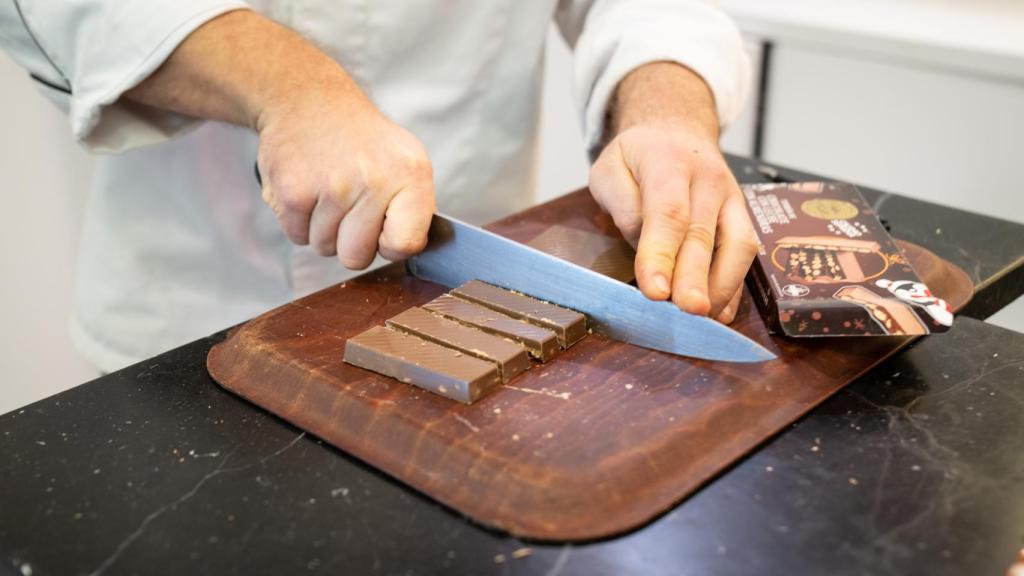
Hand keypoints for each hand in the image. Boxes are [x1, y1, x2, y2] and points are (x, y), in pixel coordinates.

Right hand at [256, 90, 435, 268]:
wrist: (308, 100)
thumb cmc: (362, 140)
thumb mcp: (407, 160)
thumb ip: (415, 208)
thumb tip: (410, 249)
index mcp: (409, 175)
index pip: (405, 245)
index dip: (391, 245)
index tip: (383, 229)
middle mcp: (372, 181)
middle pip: (357, 258)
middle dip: (351, 242)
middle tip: (349, 206)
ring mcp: (331, 187)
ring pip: (324, 248)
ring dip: (323, 229)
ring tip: (328, 191)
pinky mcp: (293, 192)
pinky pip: (297, 237)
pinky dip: (299, 221)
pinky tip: (308, 189)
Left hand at [589, 123, 756, 323]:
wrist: (677, 130)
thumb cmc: (639, 156)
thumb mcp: (610, 167)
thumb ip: (621, 204)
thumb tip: (642, 244)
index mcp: (670, 163)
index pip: (667, 212)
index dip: (662, 254)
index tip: (655, 291)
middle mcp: (708, 180)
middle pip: (703, 234)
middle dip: (695, 278)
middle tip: (687, 311)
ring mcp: (732, 198)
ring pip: (738, 245)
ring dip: (721, 287)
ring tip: (702, 318)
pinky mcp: (743, 217)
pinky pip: (746, 253)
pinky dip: (735, 287)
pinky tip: (720, 313)